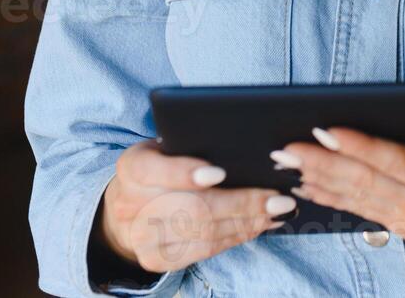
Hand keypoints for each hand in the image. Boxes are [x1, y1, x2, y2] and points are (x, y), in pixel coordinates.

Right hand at [101, 140, 296, 272]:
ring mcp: (141, 238)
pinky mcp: (155, 259)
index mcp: (132, 168)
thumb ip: (190, 146)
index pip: (155, 171)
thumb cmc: (159, 169)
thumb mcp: (163, 148)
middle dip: (241, 203)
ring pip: (203, 233)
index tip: (219, 173)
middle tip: (277, 199)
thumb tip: (243, 148)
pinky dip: (236, 237)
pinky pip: (203, 251)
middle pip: (192, 208)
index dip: (186, 174)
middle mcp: (130, 206)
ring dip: (247, 223)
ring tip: (277, 212)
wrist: (127, 209)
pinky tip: (258, 226)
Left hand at [274, 126, 404, 297]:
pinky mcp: (399, 224)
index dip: (362, 147)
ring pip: (354, 195)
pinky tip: (305, 184)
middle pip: (362, 180)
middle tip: (289, 145)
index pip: (396, 164)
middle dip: (322, 161)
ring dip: (317, 177)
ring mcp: (404, 218)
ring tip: (285, 160)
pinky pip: (357, 209)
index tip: (330, 130)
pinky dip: (329, 196)